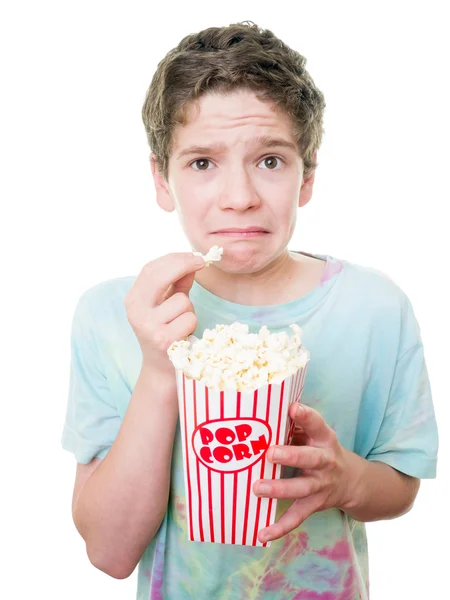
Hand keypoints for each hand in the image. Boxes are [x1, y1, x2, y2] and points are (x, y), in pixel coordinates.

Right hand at [124, 252, 204, 374]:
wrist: (162, 370)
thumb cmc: (167, 332)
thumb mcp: (167, 305)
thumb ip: (177, 284)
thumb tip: (192, 262)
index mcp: (133, 299)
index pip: (151, 269)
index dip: (175, 259)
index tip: (194, 256)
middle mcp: (135, 311)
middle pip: (159, 275)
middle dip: (183, 265)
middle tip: (200, 263)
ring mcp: (148, 326)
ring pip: (182, 301)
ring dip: (190, 309)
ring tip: (181, 323)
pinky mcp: (163, 340)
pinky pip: (189, 319)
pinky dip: (192, 325)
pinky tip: (184, 335)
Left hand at [253, 402, 353, 542]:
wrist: (351, 481)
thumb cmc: (320, 449)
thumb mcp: (315, 434)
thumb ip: (295, 426)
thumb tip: (264, 414)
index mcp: (324, 439)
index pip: (317, 424)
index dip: (306, 416)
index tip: (292, 408)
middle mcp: (325, 462)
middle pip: (310, 458)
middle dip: (290, 456)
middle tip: (270, 453)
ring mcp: (321, 485)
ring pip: (302, 488)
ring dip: (280, 489)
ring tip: (258, 488)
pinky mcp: (314, 505)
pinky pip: (297, 517)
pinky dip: (280, 527)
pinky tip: (262, 533)